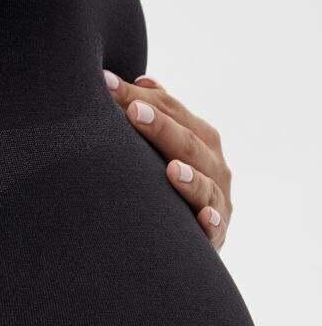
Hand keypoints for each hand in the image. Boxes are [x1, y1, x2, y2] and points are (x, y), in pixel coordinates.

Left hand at [103, 71, 231, 250]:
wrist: (187, 245)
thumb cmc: (172, 191)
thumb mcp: (166, 152)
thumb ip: (160, 118)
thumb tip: (141, 81)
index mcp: (200, 141)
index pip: (173, 112)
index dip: (143, 97)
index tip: (108, 85)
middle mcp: (213, 166)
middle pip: (189, 142)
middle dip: (162, 127)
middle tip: (132, 111)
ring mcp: (217, 201)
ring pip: (206, 186)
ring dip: (190, 178)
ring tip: (171, 170)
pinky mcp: (217, 236)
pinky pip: (216, 229)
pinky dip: (212, 222)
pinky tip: (205, 218)